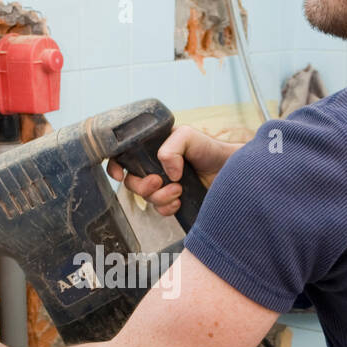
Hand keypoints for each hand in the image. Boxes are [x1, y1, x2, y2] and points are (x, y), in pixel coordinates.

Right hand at [107, 125, 236, 216]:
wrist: (231, 171)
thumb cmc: (210, 149)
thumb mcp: (188, 136)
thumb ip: (171, 147)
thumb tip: (166, 173)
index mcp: (153, 149)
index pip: (124, 157)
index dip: (115, 166)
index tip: (119, 174)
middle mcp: (155, 168)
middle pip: (131, 182)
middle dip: (142, 185)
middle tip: (159, 181)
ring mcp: (164, 186)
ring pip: (146, 198)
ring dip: (160, 196)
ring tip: (179, 189)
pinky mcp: (173, 202)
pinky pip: (160, 211)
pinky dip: (167, 208)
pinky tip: (180, 200)